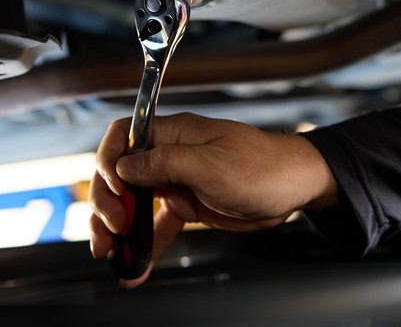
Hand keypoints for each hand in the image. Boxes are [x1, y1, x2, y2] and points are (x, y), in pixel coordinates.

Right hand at [89, 113, 337, 287]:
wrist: (294, 188)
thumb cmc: (263, 166)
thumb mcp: (211, 164)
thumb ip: (165, 163)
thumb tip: (125, 166)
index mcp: (173, 134)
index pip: (124, 136)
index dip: (109, 160)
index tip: (116, 189)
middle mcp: (169, 155)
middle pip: (120, 173)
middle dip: (107, 202)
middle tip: (110, 229)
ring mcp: (176, 180)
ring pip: (133, 201)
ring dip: (118, 227)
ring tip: (110, 252)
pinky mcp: (186, 204)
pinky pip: (158, 224)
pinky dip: (145, 244)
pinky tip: (136, 266)